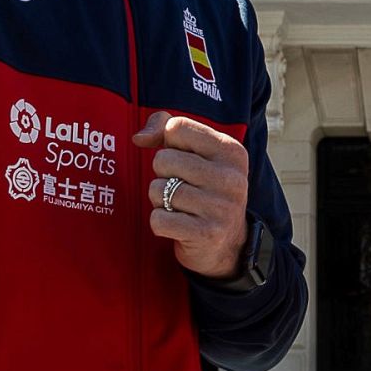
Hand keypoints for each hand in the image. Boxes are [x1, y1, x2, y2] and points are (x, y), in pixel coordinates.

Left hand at [134, 111, 250, 279]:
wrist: (228, 243)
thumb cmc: (204, 188)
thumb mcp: (196, 152)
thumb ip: (165, 128)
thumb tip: (139, 138)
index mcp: (231, 151)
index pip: (177, 128)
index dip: (169, 144)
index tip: (183, 159)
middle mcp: (231, 177)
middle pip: (164, 159)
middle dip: (162, 174)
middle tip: (180, 186)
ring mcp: (220, 207)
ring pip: (158, 189)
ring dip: (160, 200)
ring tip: (179, 206)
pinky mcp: (206, 234)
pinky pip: (158, 219)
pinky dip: (159, 222)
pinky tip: (177, 224)